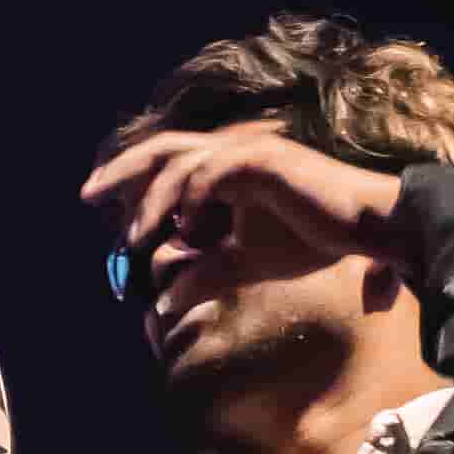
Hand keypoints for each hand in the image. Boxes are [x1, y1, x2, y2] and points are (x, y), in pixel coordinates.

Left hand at [78, 124, 403, 269]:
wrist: (367, 228)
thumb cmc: (314, 240)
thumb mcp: (245, 263)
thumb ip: (204, 274)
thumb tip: (164, 304)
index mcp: (226, 168)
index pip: (167, 163)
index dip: (131, 180)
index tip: (99, 204)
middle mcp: (233, 152)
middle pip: (162, 149)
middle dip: (121, 171)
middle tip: (87, 196)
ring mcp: (249, 151)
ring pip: (181, 163)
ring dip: (152, 199)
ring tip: (133, 236)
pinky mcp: (265, 161)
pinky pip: (212, 174)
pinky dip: (192, 198)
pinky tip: (185, 229)